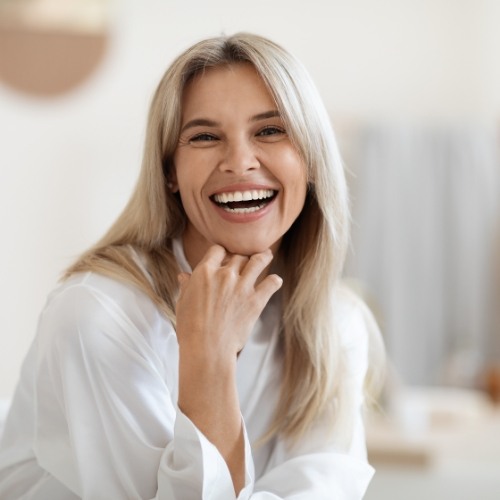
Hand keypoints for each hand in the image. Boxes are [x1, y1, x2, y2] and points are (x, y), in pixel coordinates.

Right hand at [175, 244, 281, 364]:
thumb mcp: (182, 303)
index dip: (222, 252)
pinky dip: (274, 281)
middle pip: (239, 255)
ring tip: (266, 256)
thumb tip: (184, 276)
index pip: (217, 250)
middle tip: (245, 260)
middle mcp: (225, 275)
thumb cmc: (190, 328)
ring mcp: (242, 286)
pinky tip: (274, 281)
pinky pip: (271, 283)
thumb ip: (187, 286)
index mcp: (205, 272)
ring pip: (258, 261)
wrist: (206, 348)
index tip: (225, 256)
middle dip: (242, 257)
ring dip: (263, 257)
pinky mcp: (256, 300)